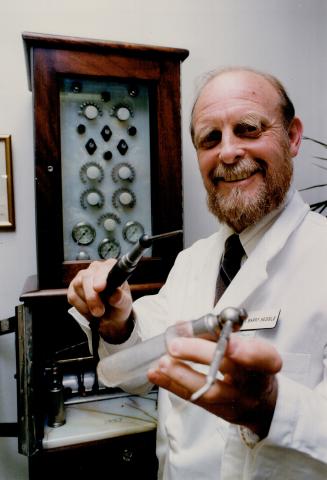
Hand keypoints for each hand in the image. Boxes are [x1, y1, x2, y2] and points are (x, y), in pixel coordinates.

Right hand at [67, 260, 133, 342]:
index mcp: (112, 267)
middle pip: (87, 277)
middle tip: (99, 312)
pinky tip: (89, 309)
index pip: (106, 267)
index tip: (99, 288)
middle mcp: (96, 268)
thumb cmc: (118, 305)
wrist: (109, 315)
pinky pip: (72, 296)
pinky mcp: (73, 286)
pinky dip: (81, 307)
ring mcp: (83, 276)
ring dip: (88, 304)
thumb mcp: (124, 304)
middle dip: (92, 297)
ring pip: (78, 286)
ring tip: (99, 311)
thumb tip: (115, 295)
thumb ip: (121, 299)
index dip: (101, 277)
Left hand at [148, 335, 281, 438]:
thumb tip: (182, 325)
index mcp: (265, 361)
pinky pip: (194, 399)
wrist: (266, 404)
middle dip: (200, 355)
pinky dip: (172, 385)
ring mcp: (237, 401)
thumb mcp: (250, 347)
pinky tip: (156, 374)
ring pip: (209, 391)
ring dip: (181, 375)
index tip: (228, 343)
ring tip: (163, 362)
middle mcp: (253, 383)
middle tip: (176, 345)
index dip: (245, 351)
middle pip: (229, 369)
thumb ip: (220, 334)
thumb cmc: (253, 367)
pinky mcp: (221, 413)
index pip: (260, 357)